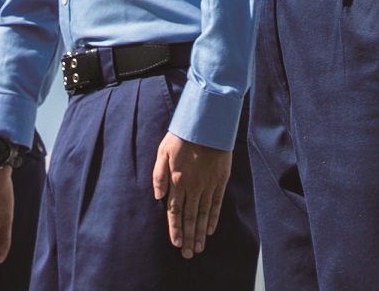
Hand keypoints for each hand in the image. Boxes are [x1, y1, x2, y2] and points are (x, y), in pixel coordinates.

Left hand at [151, 133, 232, 256]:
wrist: (207, 122)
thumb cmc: (182, 136)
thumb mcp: (162, 152)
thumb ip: (158, 176)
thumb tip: (158, 197)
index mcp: (177, 180)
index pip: (174, 211)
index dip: (175, 229)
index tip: (176, 244)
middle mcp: (193, 186)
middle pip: (190, 216)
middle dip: (188, 237)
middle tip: (188, 255)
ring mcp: (208, 184)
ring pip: (203, 213)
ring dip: (200, 232)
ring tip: (199, 248)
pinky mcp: (220, 180)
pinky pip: (216, 203)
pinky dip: (213, 218)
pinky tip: (210, 230)